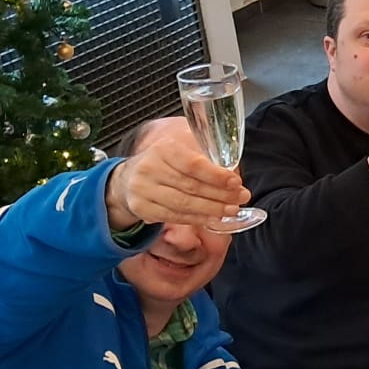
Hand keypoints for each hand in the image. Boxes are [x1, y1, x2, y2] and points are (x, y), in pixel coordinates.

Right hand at [106, 118, 249, 230]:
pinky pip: (175, 216)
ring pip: (184, 204)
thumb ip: (202, 158)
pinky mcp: (142, 209)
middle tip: (242, 197)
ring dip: (212, 209)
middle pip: (191, 186)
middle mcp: (150, 168)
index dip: (216, 175)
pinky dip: (197, 219)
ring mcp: (143, 190)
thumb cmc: (162, 165)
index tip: (236, 182)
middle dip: (221, 194)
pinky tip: (212, 218)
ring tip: (231, 210)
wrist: (126, 179)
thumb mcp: (177, 152)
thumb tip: (234, 172)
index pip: (193, 164)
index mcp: (163, 150)